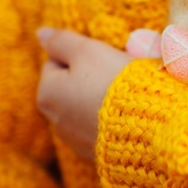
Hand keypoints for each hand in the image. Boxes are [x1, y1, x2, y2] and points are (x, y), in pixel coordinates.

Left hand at [36, 27, 131, 159]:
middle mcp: (55, 121)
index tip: (105, 57)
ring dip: (101, 99)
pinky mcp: (98, 155)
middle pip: (72, 86)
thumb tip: (41, 33)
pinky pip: (101, 128)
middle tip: (117, 73)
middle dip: (91, 78)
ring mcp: (77, 141)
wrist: (146, 126)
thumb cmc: (114, 82)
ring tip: (126, 95)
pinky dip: (111, 120)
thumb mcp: (88, 51)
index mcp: (47, 93)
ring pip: (86, 108)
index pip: (57, 62)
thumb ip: (62, 40)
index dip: (83, 54)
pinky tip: (128, 115)